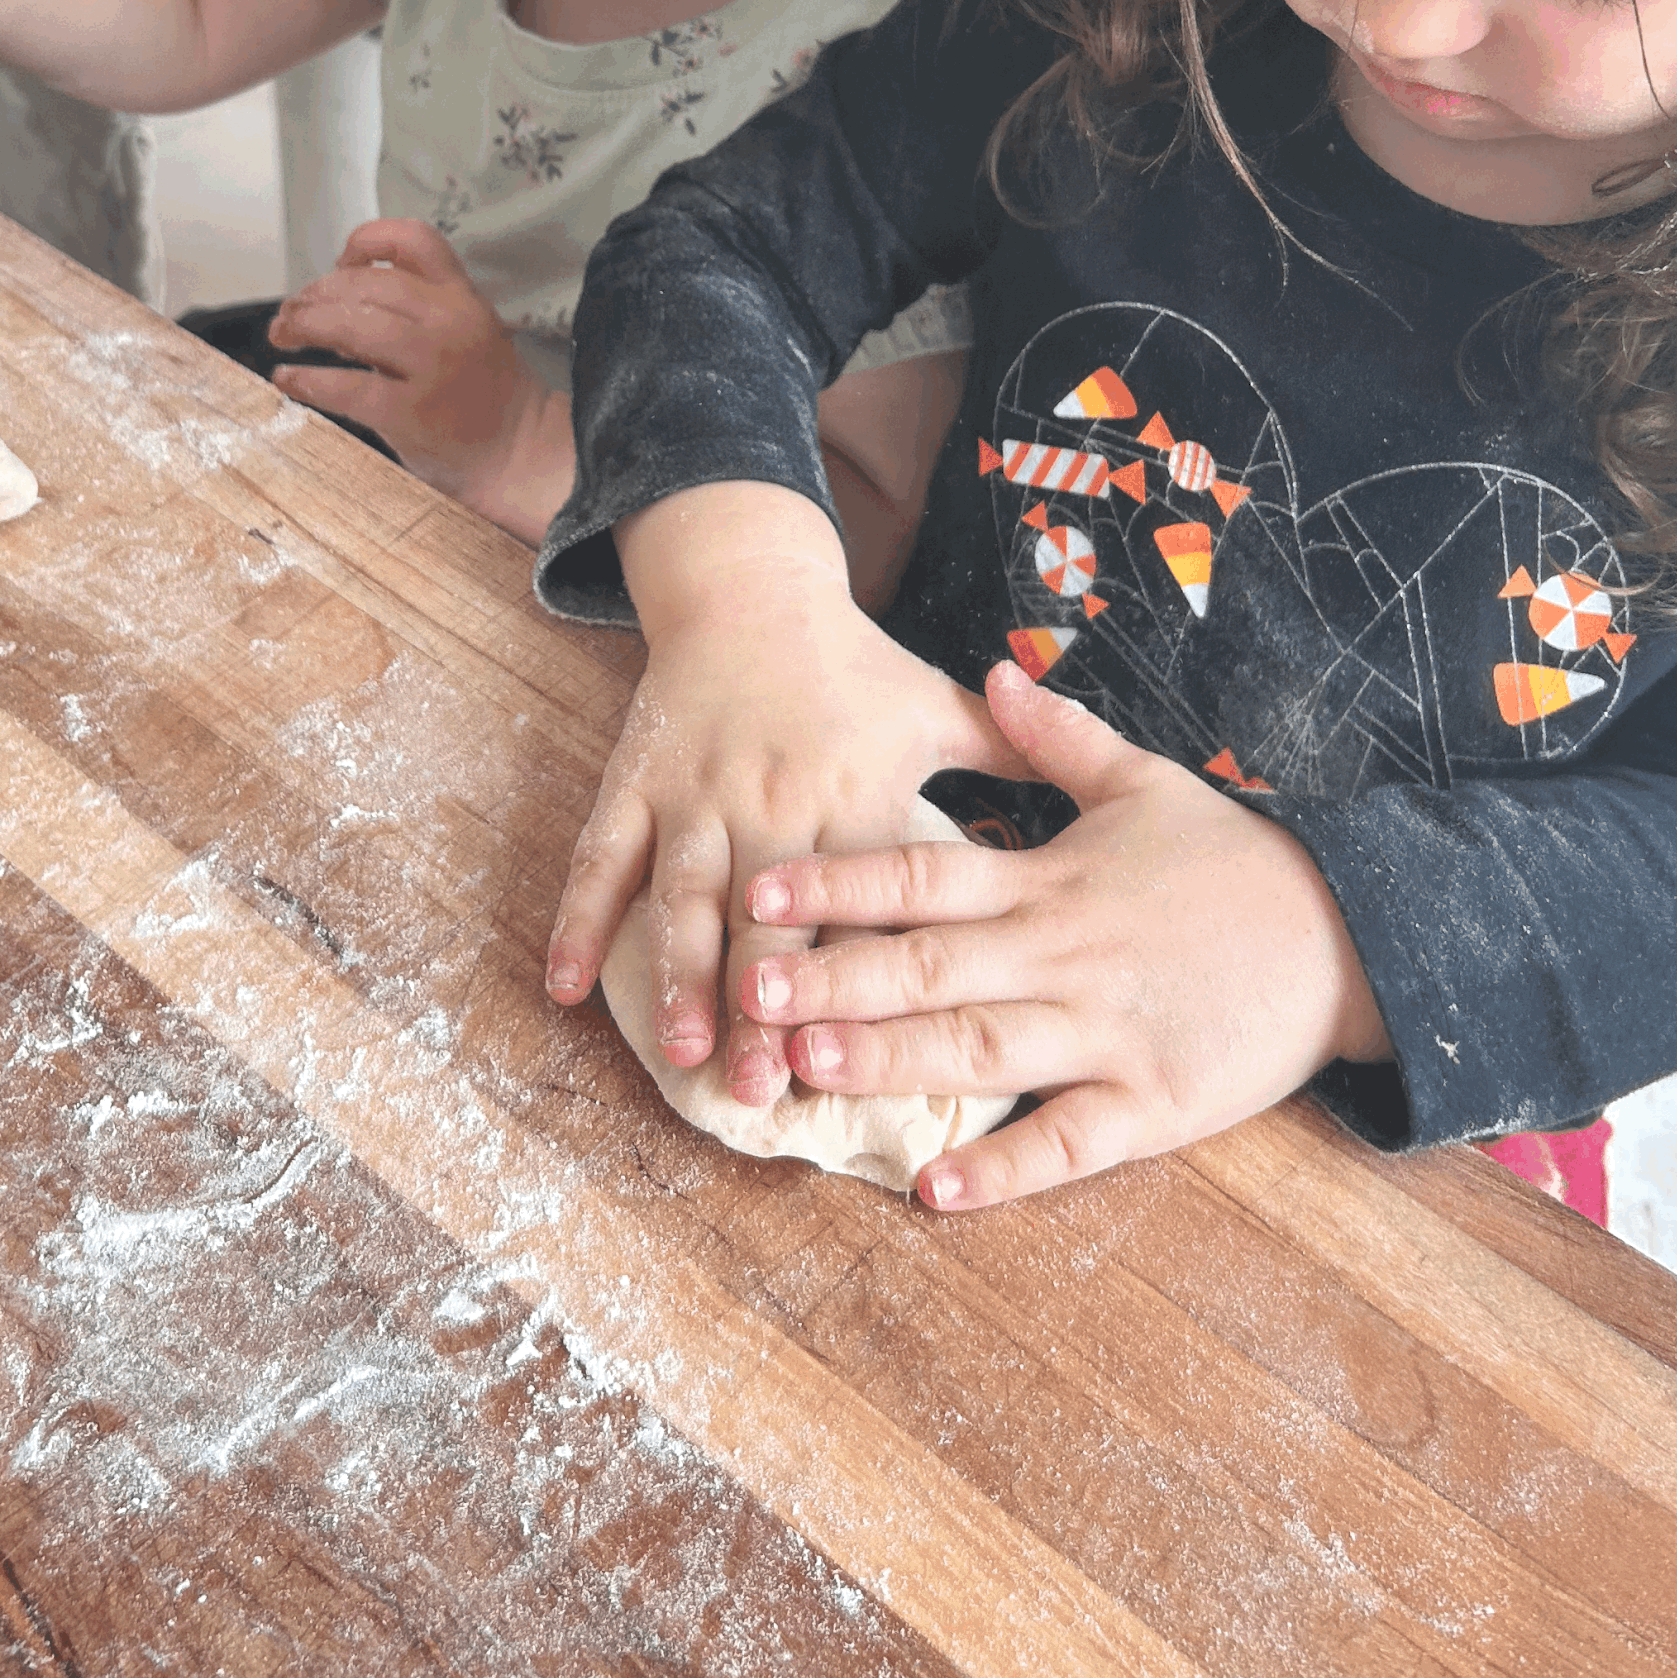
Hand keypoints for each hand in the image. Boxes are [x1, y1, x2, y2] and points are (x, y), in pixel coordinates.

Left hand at [266, 221, 572, 536]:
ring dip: (305, 326)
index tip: (340, 263)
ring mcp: (429, 365)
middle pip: (364, 284)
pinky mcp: (409, 412)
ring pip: (350, 326)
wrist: (516, 452)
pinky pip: (344, 386)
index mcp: (461, 294)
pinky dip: (306, 379)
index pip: (412, 240)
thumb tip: (336, 299)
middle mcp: (448, 320)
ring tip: (283, 334)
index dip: (366, 242)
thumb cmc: (482, 391)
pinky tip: (288, 378)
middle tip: (291, 312)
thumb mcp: (465, 327)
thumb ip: (414, 305)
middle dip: (314, 294)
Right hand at [547, 485, 1024, 1106]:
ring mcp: (697, 790)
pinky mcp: (638, 779)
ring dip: (678, 978)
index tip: (864, 1054)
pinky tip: (566, 989)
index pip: (862, 900)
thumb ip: (1019, 756)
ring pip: (683, 895)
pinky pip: (600, 856)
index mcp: (855, 788)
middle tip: (765, 1093)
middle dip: (762, 1004)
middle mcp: (774, 793)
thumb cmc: (854, 664)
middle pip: (768, 915)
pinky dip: (580, 921)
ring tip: (683, 1057)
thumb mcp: (936, 705)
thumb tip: (1109, 792)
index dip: (860, 977)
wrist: (750, 584)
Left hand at [735, 660, 1391, 1209]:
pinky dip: (1002, 1168)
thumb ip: (1057, 736)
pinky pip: (1066, 1142)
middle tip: (752, 990)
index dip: (839, 883)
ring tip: (812, 1070)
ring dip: (893, 1062)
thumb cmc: (1233, 863)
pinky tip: (934, 1189)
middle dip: (836, 979)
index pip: (924, 877)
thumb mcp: (1144, 781)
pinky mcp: (1151, 1103)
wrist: (1350, 936)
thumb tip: (997, 670)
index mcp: (1050, 881)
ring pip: (980, 1049)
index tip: (760, 889)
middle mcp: (1063, 956)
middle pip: (931, 967)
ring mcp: (1106, 1033)